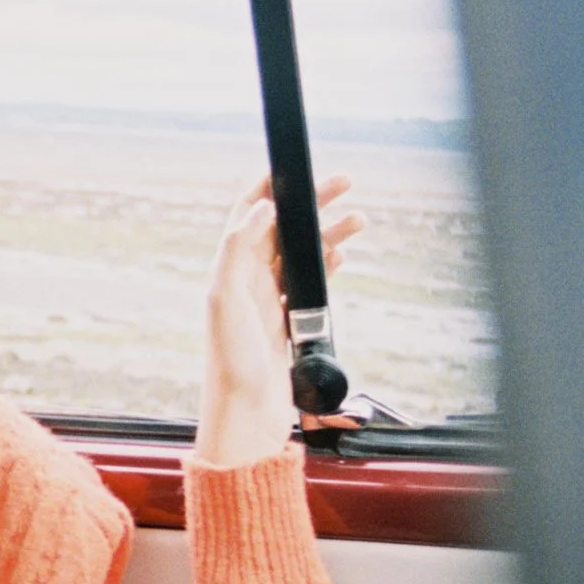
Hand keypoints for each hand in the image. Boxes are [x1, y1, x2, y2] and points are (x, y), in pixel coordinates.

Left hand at [194, 175, 364, 468]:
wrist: (246, 417)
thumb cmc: (232, 366)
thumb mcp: (225, 302)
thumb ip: (238, 250)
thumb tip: (260, 207)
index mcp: (229, 272)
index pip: (247, 214)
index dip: (268, 186)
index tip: (291, 165)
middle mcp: (246, 282)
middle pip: (281, 228)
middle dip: (310, 203)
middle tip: (343, 182)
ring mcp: (268, 302)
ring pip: (301, 254)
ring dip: (328, 233)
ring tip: (358, 218)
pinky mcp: (287, 322)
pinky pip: (309, 283)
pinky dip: (327, 265)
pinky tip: (342, 255)